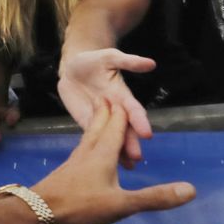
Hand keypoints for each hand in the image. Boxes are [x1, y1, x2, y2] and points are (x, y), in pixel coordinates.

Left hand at [32, 101, 194, 223]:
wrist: (36, 212)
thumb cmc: (80, 205)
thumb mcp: (121, 205)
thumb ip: (154, 197)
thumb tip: (191, 190)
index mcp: (103, 155)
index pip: (115, 129)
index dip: (122, 115)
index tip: (124, 100)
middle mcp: (87, 153)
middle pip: (99, 128)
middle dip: (107, 114)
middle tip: (110, 99)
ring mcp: (73, 163)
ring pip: (88, 139)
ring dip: (96, 127)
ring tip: (100, 121)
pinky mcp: (64, 173)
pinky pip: (80, 152)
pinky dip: (87, 145)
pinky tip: (84, 154)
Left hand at [58, 48, 155, 166]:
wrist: (72, 68)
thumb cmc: (92, 61)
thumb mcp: (109, 57)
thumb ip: (128, 61)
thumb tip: (151, 63)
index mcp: (121, 95)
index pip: (132, 110)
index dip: (139, 120)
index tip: (147, 133)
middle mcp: (114, 110)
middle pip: (124, 128)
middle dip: (130, 142)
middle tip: (137, 157)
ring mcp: (100, 118)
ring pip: (111, 136)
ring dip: (119, 150)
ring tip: (128, 166)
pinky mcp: (86, 122)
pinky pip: (94, 137)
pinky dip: (101, 149)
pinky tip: (107, 163)